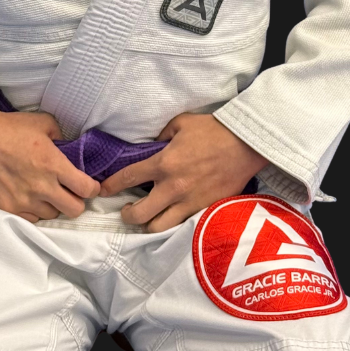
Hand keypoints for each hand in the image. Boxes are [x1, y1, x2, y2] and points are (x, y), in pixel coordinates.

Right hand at [0, 110, 99, 222]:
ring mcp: (25, 200)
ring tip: (47, 193)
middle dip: (77, 201)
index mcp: (54, 165)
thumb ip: (62, 136)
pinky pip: (32, 219)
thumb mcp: (43, 123)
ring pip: (53, 215)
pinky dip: (36, 211)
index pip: (86, 189)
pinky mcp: (9, 208)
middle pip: (74, 210)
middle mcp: (42, 186)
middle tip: (71, 192)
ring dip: (54, 206)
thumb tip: (69, 147)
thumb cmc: (10, 128)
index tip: (90, 185)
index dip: (92, 188)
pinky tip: (32, 198)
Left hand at [98, 113, 266, 231]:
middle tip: (126, 211)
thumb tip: (151, 143)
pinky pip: (183, 225)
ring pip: (159, 227)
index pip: (128, 178)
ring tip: (147, 220)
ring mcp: (189, 202)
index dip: (111, 186)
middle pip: (139, 214)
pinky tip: (170, 220)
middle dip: (127, 215)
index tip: (103, 191)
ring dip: (148, 225)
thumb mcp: (181, 123)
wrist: (246, 144)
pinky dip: (173, 224)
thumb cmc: (213, 130)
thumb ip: (161, 134)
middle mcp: (172, 187)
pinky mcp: (205, 209)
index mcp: (163, 163)